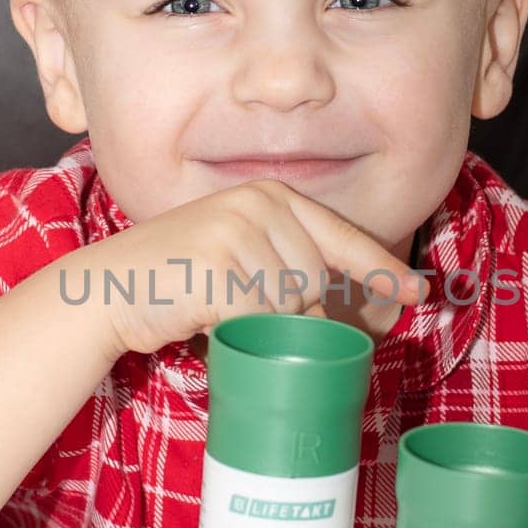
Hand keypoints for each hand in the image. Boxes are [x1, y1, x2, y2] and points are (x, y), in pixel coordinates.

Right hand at [76, 178, 427, 356]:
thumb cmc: (177, 281)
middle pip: (315, 282)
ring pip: (290, 304)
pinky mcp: (222, 265)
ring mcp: (240, 230)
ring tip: (213, 305)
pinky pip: (260, 319)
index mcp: (270, 196)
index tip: (417, 292)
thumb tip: (337, 314)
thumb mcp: (238, 255)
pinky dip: (238, 331)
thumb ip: (285, 266)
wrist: (110, 287)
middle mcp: (259, 203)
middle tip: (232, 305)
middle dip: (289, 312)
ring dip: (259, 323)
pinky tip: (205, 316)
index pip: (340, 235)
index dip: (381, 267)